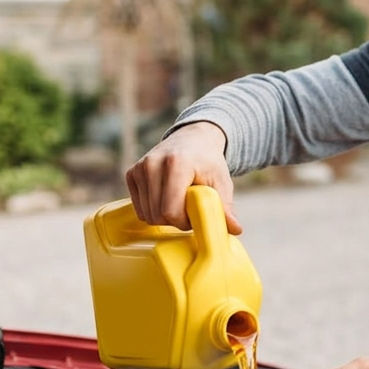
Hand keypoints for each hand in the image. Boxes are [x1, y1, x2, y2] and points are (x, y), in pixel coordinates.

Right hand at [124, 121, 241, 233]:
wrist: (193, 139)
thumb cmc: (208, 163)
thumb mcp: (221, 182)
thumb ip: (225, 207)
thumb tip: (236, 230)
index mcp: (176, 164)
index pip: (170, 211)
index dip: (184, 221)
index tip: (196, 213)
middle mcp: (153, 164)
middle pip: (157, 215)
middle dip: (175, 220)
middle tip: (189, 208)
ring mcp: (139, 168)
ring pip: (146, 215)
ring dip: (164, 216)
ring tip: (179, 201)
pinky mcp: (132, 173)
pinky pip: (139, 209)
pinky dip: (153, 210)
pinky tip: (166, 198)